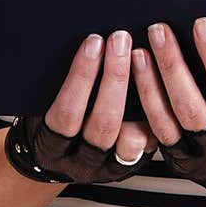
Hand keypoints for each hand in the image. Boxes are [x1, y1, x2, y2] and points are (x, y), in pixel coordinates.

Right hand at [5, 30, 156, 184]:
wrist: (61, 158)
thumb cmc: (53, 120)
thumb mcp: (43, 107)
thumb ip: (57, 86)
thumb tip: (87, 43)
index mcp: (52, 149)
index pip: (66, 114)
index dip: (80, 77)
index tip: (93, 42)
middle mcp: (83, 164)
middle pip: (103, 123)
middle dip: (114, 77)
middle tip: (121, 40)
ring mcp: (112, 167)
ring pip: (132, 137)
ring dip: (141, 92)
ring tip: (145, 55)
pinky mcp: (137, 162)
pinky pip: (151, 140)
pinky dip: (158, 113)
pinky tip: (163, 80)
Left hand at [131, 16, 205, 206]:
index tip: (203, 26)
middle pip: (191, 110)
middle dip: (173, 67)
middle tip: (160, 31)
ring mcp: (196, 164)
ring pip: (165, 124)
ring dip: (149, 85)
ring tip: (139, 52)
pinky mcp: (178, 164)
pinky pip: (154, 135)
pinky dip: (144, 105)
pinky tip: (132, 81)